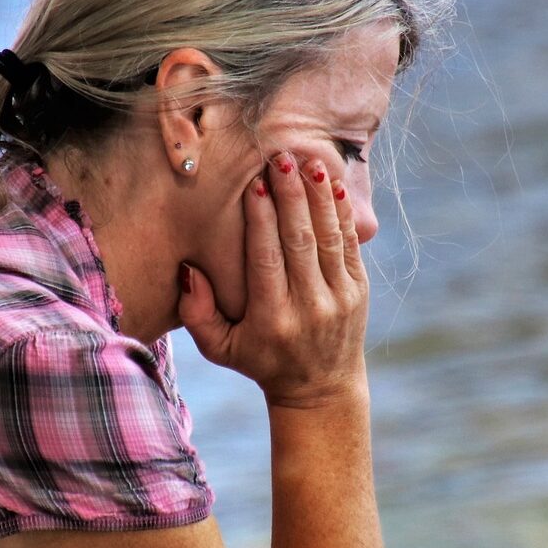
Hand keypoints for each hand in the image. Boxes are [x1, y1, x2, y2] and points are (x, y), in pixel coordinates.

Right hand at [177, 151, 369, 407]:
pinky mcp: (358, 290)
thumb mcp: (220, 348)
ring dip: (318, 197)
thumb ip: (196, 313)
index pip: (267, 261)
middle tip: (280, 158)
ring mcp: (339, 298)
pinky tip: (333, 185)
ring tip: (309, 162)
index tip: (255, 186)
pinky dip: (341, 214)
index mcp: (273, 320)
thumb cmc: (260, 361)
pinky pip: (348, 245)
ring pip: (327, 237)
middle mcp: (309, 307)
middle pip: (299, 242)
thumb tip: (189, 270)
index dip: (262, 222)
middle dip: (291, 197)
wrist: (320, 389)